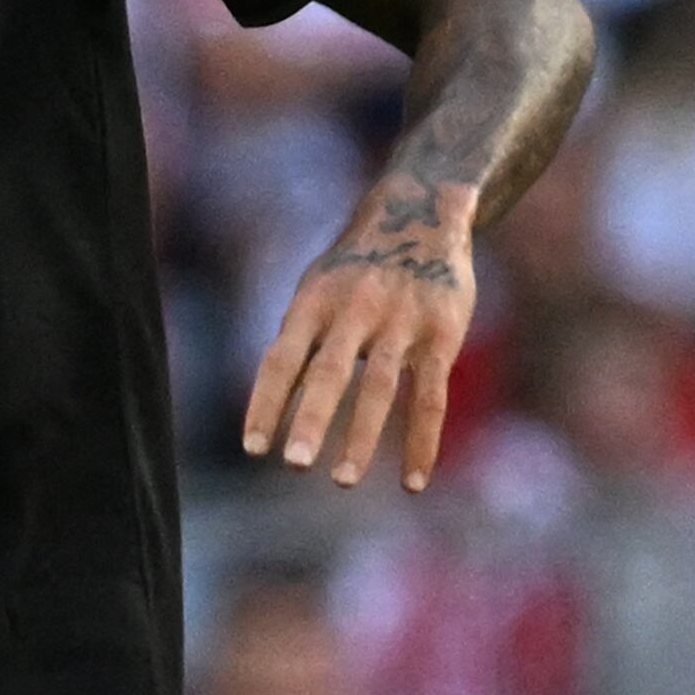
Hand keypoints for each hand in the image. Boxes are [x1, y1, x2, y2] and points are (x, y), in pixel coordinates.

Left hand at [242, 173, 474, 490]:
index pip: (283, 357)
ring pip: (378, 387)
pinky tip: (412, 481)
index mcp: (315, 300)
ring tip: (342, 480)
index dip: (266, 403)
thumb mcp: (321, 287)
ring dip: (361, 436)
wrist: (422, 212)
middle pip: (329, 371)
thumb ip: (302, 339)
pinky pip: (429, 395)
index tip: (252, 448)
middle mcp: (354, 309)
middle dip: (310, 418)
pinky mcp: (441, 334)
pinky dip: (421, 441)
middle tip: (293, 465)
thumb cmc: (357, 266)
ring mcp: (400, 321)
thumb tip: (276, 403)